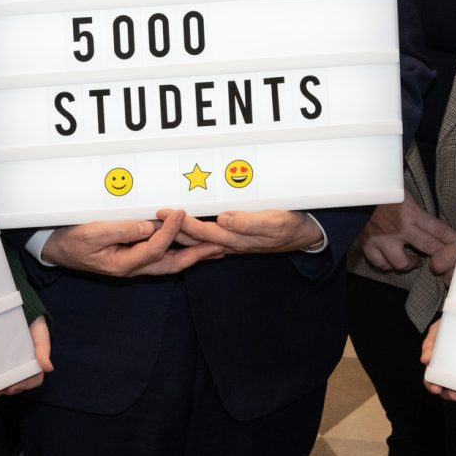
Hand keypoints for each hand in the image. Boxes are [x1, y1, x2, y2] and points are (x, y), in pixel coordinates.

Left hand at [0, 317, 53, 395]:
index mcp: (37, 364)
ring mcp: (16, 366)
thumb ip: (43, 351)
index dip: (22, 385)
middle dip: (8, 389)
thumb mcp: (41, 337)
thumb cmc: (36, 328)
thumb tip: (48, 368)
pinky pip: (2, 374)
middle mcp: (27, 368)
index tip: (11, 387)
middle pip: (19, 384)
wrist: (26, 316)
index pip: (33, 380)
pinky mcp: (5, 363)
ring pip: (11, 382)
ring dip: (1, 388)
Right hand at [40, 210, 223, 277]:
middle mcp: (133, 268)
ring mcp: (135, 265)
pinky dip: (180, 250)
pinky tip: (191, 245)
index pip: (156, 248)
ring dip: (193, 254)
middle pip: (172, 263)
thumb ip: (121, 230)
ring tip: (215, 246)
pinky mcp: (134, 258)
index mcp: (123, 264)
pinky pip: (163, 256)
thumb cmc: (71, 240)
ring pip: (171, 262)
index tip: (180, 212)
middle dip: (197, 254)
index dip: (171, 230)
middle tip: (220, 244)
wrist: (57, 249)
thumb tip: (148, 226)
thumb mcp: (92, 233)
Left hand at [175, 210, 325, 254]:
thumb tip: (223, 219)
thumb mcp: (275, 222)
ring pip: (198, 238)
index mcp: (236, 239)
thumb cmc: (292, 226)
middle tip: (149, 217)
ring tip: (160, 222)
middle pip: (193, 237)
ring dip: (178, 231)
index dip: (180, 222)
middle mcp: (230, 243)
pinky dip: (193, 232)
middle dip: (171, 229)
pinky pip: (208, 237)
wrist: (306, 235)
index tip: (162, 212)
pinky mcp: (235, 238)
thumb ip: (249, 223)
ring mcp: (232, 242)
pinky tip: (184, 229)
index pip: (201, 231)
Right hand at [357, 198, 455, 273]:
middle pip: (427, 248)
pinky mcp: (367, 245)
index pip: (438, 230)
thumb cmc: (377, 189)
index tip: (453, 241)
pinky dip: (386, 264)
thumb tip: (426, 218)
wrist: (350, 190)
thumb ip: (413, 206)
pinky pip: (380, 263)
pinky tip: (389, 260)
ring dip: (409, 263)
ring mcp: (382, 239)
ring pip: (401, 263)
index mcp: (410, 212)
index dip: (450, 238)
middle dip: (437, 254)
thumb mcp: (400, 191)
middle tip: (437, 256)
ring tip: (411, 260)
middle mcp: (399, 228)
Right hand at [418, 320, 455, 407]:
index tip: (437, 388)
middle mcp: (451, 372)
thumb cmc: (450, 326)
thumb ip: (430, 343)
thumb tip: (425, 358)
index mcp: (439, 364)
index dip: (433, 385)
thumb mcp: (438, 330)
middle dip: (452, 394)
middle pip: (448, 389)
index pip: (432, 379)